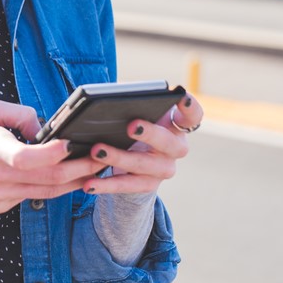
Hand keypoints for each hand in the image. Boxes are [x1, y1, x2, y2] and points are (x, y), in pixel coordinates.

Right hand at [0, 99, 108, 213]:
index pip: (26, 157)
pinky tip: (67, 178)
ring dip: (74, 182)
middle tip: (101, 157)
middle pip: (48, 178)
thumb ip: (18, 114)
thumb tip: (44, 127)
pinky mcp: (0, 206)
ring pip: (47, 191)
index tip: (72, 144)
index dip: (52, 153)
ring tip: (94, 170)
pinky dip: (53, 188)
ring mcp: (0, 195)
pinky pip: (32, 195)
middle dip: (80, 168)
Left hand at [82, 92, 203, 194]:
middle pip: (168, 142)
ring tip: (96, 151)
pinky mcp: (148, 185)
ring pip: (144, 165)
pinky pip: (127, 186)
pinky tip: (90, 184)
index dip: (190, 107)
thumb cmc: (135, 125)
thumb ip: (133, 107)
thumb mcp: (139, 114)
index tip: (181, 96)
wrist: (135, 159)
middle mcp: (175, 148)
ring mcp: (164, 169)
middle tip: (131, 126)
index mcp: (176, 126)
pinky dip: (106, 184)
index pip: (192, 116)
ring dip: (119, 158)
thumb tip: (107, 103)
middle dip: (150, 133)